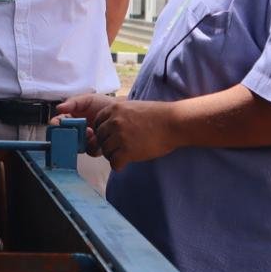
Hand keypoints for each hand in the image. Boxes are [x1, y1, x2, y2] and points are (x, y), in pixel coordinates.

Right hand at [54, 94, 114, 156]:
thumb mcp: (87, 99)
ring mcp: (85, 140)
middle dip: (67, 135)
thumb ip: (73, 102)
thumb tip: (58, 108)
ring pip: (76, 145)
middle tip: (74, 130)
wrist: (120, 112)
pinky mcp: (95, 148)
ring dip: (81, 140)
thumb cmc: (103, 104)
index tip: (55, 124)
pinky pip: (89, 151)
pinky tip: (97, 137)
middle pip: (64, 137)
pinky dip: (92, 145)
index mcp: (71, 118)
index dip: (55, 124)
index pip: (59, 122)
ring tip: (90, 131)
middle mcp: (76, 130)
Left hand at [57, 94, 177, 169]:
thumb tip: (110, 124)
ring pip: (106, 151)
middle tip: (117, 149)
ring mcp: (120, 136)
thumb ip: (120, 114)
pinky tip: (125, 163)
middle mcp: (114, 121)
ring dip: (112, 155)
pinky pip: (114, 162)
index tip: (111, 137)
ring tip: (122, 156)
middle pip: (100, 138)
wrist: (173, 123)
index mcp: (114, 109)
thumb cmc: (157, 115)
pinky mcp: (127, 151)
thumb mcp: (133, 107)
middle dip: (107, 144)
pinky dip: (118, 165)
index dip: (103, 132)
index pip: (97, 123)